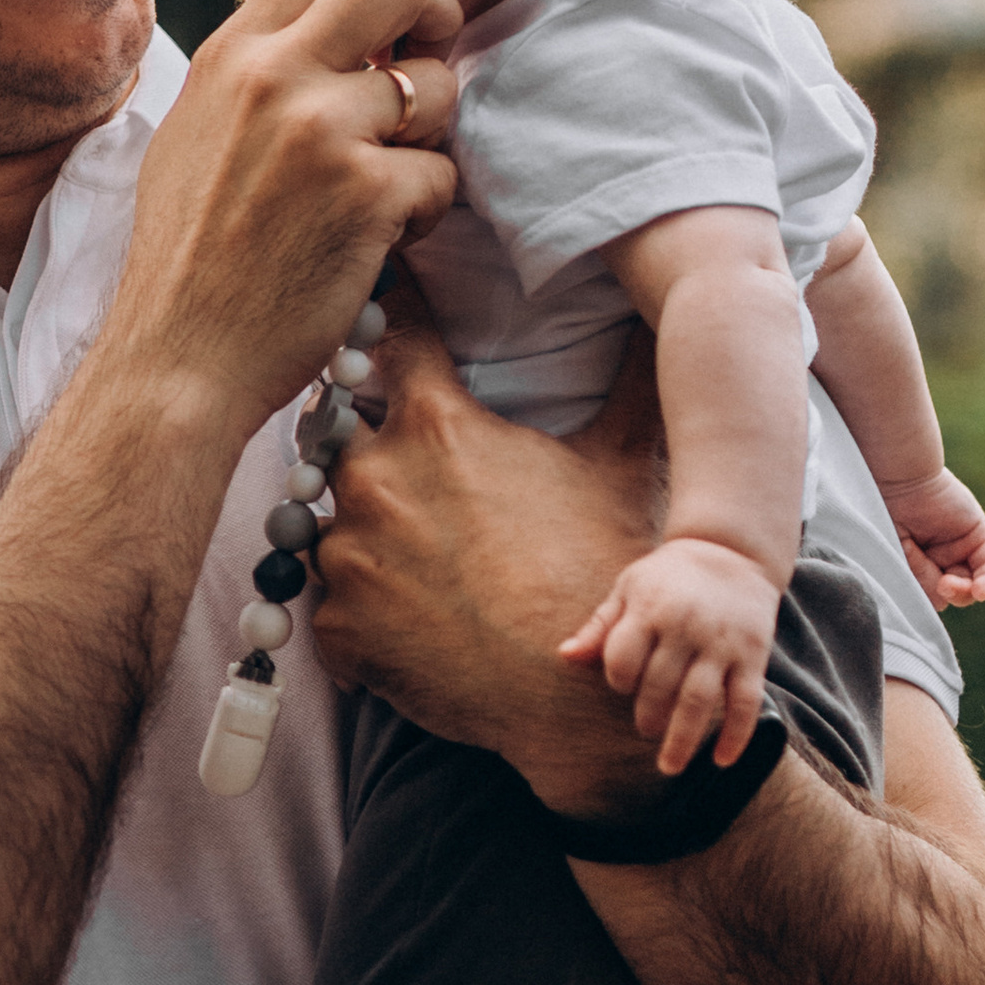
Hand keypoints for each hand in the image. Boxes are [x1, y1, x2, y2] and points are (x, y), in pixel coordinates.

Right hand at [112, 0, 459, 436]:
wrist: (179, 357)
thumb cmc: (188, 256)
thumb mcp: (193, 133)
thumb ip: (255, 73)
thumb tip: (329, 28)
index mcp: (230, 55)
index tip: (388, 30)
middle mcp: (273, 76)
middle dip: (436, 14)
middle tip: (431, 60)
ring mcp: (322, 131)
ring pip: (436, 88)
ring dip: (428, 140)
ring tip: (384, 187)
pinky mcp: (367, 194)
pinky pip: (441, 176)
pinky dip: (423, 213)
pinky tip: (378, 241)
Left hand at [309, 289, 675, 815]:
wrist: (575, 696)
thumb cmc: (599, 570)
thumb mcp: (620, 466)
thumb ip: (630, 383)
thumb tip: (666, 318)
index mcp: (436, 424)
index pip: (392, 333)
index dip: (389, 309)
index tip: (377, 288)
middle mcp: (373, 477)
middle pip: (332, 425)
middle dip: (355, 432)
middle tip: (390, 457)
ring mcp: (344, 553)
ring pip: (318, 515)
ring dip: (350, 524)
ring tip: (402, 551)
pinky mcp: (333, 624)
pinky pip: (325, 601)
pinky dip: (356, 607)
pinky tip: (402, 619)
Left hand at [559, 535, 781, 774]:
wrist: (731, 552)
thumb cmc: (668, 577)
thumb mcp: (628, 589)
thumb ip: (600, 626)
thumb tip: (564, 656)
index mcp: (650, 608)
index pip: (622, 658)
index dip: (618, 679)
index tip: (623, 685)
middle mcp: (685, 626)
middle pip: (659, 685)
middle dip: (647, 716)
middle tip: (644, 729)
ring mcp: (721, 643)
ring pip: (699, 700)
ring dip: (683, 739)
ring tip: (669, 765)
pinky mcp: (753, 655)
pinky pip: (745, 701)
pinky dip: (736, 735)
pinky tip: (722, 760)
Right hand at [877, 467, 984, 609]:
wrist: (899, 479)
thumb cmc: (886, 513)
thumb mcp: (897, 553)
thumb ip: (919, 579)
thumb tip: (942, 602)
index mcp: (916, 563)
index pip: (931, 596)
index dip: (928, 601)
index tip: (916, 597)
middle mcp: (939, 558)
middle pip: (954, 594)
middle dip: (947, 595)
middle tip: (938, 585)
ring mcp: (960, 548)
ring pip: (973, 584)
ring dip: (964, 591)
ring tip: (948, 583)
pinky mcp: (978, 536)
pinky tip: (981, 590)